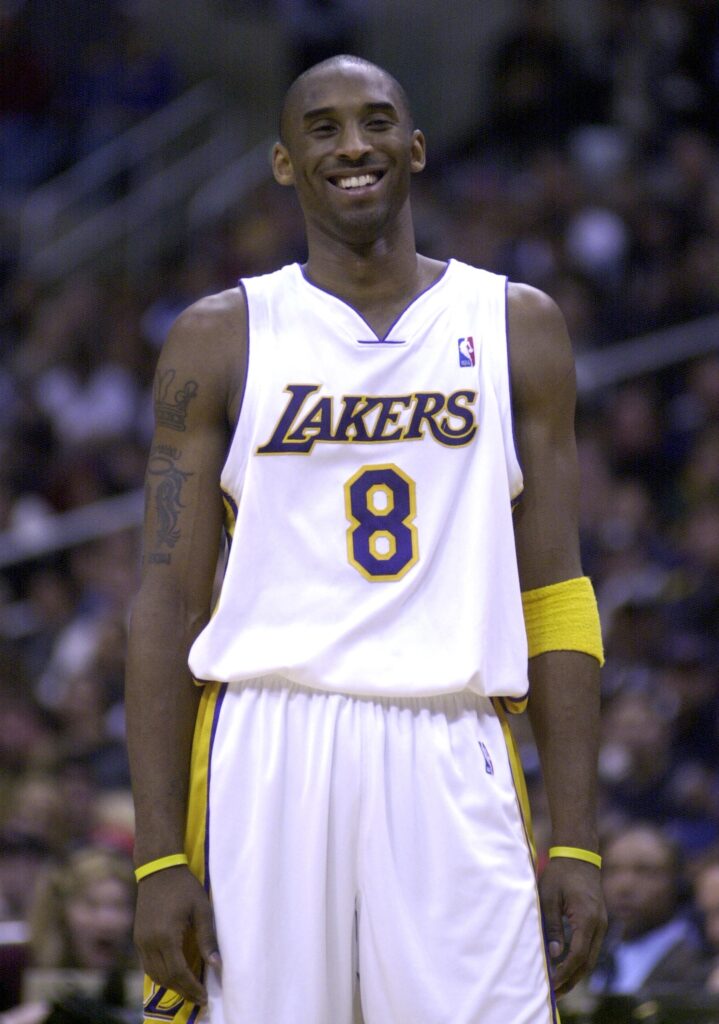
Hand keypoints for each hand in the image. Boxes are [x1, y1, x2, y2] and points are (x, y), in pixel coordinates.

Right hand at [134, 865, 220, 1005]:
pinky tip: (173, 975)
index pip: (178, 972)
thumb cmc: (184, 887)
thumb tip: (216, 965)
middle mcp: (150, 943)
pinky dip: (160, 975)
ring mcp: (141, 941)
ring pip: (154, 974)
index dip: (191, 987)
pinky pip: (147, 965)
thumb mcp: (201, 909)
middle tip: (199, 998)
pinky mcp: (138, 938)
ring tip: (188, 990)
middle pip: (165, 978)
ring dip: (171, 986)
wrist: (158, 869)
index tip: (204, 997)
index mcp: (166, 936)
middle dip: (183, 991)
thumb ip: (207, 938)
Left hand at [539, 857, 606, 997]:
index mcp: (587, 918)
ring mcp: (602, 924)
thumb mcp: (549, 898)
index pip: (578, 954)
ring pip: (591, 957)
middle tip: (555, 994)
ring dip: (577, 973)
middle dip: (572, 980)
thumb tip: (555, 954)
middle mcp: (599, 924)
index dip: (565, 972)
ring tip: (559, 986)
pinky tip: (568, 967)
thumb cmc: (560, 874)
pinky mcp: (599, 922)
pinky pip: (591, 948)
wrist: (578, 855)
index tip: (552, 983)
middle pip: (588, 962)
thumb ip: (553, 926)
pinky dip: (581, 961)